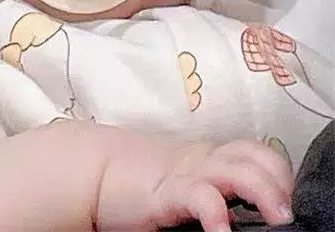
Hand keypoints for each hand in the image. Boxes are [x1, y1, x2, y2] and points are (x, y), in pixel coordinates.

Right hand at [96, 133, 293, 231]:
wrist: (86, 170)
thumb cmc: (131, 182)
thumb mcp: (176, 180)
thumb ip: (206, 189)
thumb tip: (239, 214)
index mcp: (206, 157)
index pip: (254, 151)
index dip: (277, 171)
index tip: (286, 200)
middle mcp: (201, 161)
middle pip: (255, 155)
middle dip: (281, 180)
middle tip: (288, 212)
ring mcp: (185, 174)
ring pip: (237, 169)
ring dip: (265, 191)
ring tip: (278, 218)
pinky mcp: (166, 193)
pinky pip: (199, 196)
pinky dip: (217, 213)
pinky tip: (223, 230)